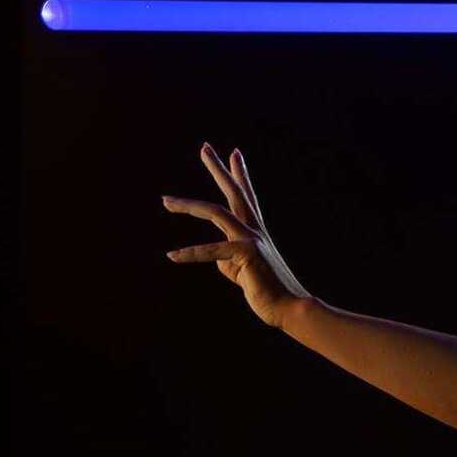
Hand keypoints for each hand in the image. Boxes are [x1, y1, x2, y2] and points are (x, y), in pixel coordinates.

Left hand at [162, 143, 310, 327]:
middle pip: (235, 192)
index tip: (234, 153)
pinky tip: (172, 256)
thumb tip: (214, 259)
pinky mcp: (245, 254)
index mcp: (256, 234)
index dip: (240, 175)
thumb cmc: (270, 295)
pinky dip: (190, 254)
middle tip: (204, 147)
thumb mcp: (244, 274)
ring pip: (215, 212)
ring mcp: (251, 239)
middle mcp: (255, 231)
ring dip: (188, 205)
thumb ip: (228, 263)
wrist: (291, 309)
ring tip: (166, 201)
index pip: (247, 199)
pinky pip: (211, 251)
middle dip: (218, 169)